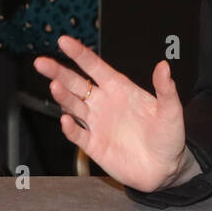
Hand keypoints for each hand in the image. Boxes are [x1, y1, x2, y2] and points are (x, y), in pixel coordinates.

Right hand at [33, 35, 189, 192]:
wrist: (165, 169)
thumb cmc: (168, 137)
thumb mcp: (171, 111)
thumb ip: (166, 90)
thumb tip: (164, 66)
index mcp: (119, 89)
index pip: (94, 67)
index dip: (79, 54)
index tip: (63, 41)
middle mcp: (104, 103)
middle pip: (75, 83)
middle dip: (58, 72)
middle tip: (41, 63)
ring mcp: (97, 124)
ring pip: (73, 106)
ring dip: (62, 96)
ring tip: (54, 86)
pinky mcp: (94, 145)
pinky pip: (77, 134)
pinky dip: (70, 128)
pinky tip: (66, 120)